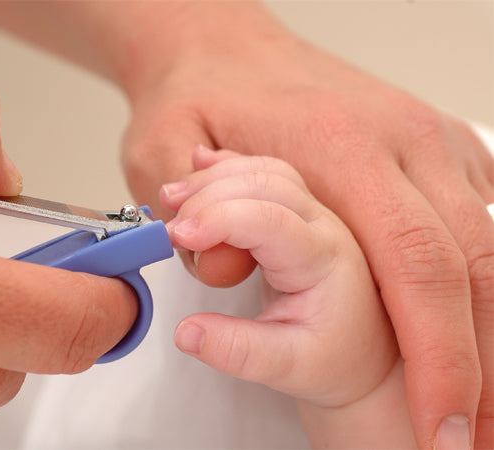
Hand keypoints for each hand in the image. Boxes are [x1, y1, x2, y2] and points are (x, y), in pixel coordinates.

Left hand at [117, 3, 491, 447]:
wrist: (221, 46)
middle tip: (471, 439)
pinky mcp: (431, 143)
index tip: (442, 427)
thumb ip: (198, 222)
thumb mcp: (159, 154)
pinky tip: (473, 329)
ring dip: (488, 329)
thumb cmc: (197, 96)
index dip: (440, 357)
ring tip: (479, 403)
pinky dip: (483, 282)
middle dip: (480, 362)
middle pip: (471, 262)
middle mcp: (399, 139)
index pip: (411, 264)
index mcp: (340, 145)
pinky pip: (480, 218)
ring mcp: (425, 137)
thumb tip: (234, 274)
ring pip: (486, 244)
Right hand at [164, 148, 412, 445]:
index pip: (270, 221)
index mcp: (323, 260)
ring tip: (172, 198)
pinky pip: (262, 174)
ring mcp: (310, 212)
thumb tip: (184, 333)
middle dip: (208, 197)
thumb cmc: (333, 356)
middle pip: (264, 184)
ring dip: (214, 179)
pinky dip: (228, 168)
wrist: (363, 347)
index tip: (175, 237)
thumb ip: (236, 351)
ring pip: (262, 171)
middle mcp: (321, 225)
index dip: (219, 220)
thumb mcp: (288, 367)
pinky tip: (199, 163)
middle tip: (168, 230)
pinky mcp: (294, 211)